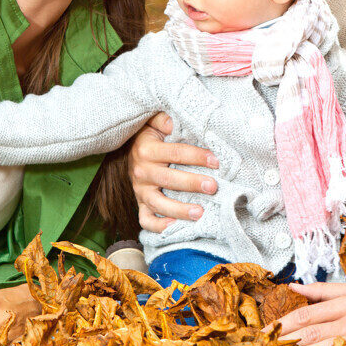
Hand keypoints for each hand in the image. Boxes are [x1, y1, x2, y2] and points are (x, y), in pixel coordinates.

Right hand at [128, 112, 218, 232]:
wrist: (129, 150)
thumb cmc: (150, 135)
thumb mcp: (153, 122)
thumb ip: (163, 119)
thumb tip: (173, 122)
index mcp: (147, 150)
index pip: (176, 153)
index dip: (197, 156)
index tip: (216, 161)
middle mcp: (142, 172)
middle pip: (169, 180)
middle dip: (192, 184)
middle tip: (213, 187)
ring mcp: (140, 190)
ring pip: (158, 204)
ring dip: (179, 210)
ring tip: (199, 213)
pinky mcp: (140, 203)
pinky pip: (146, 220)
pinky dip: (158, 226)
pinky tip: (175, 226)